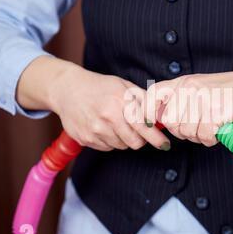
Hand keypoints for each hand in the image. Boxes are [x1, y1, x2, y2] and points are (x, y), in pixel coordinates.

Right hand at [17, 56, 169, 150]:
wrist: (68, 89)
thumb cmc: (100, 87)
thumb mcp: (124, 86)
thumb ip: (143, 100)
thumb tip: (160, 115)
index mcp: (119, 102)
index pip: (144, 127)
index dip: (157, 138)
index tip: (164, 143)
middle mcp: (107, 118)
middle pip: (135, 142)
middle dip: (140, 139)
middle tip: (137, 129)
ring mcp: (95, 130)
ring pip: (121, 146)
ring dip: (124, 138)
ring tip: (116, 123)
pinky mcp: (86, 139)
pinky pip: (107, 147)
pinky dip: (110, 140)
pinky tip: (104, 126)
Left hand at [143, 67, 232, 146]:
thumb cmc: (228, 92)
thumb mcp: (199, 89)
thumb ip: (179, 100)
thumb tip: (160, 120)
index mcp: (183, 82)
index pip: (153, 94)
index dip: (148, 112)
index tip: (154, 124)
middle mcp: (190, 88)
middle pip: (170, 121)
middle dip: (183, 131)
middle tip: (199, 128)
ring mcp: (203, 99)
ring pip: (187, 131)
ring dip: (199, 136)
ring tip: (211, 127)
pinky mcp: (217, 111)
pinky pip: (204, 135)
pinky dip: (211, 139)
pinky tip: (219, 131)